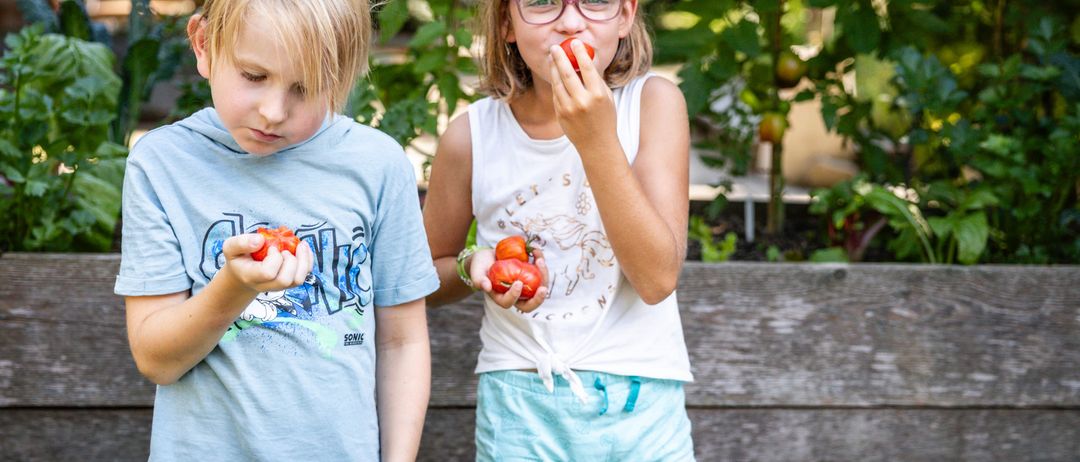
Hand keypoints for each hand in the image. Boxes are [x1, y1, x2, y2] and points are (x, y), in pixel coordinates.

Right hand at [219, 233, 313, 293]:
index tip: (272, 247)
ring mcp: (280, 285)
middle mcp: (267, 285)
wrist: (244, 274)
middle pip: (285, 280)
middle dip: (291, 261)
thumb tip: (260, 240)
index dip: (274, 259)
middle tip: (285, 250)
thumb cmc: (239, 259)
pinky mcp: (290, 281)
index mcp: (251, 276)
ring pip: (298, 280)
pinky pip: (305, 274)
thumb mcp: (231, 247)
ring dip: (304, 260)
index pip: (268, 273)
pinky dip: (308, 260)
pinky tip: (303, 248)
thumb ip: (241, 242)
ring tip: (300, 245)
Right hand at [469, 248, 549, 312]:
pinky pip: (539, 273)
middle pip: (528, 304)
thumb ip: (478, 279)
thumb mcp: (477, 271)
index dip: (514, 296)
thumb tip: (486, 287)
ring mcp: (524, 286)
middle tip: (543, 289)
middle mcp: (514, 295)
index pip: (508, 302)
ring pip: (538, 289)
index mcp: (500, 297)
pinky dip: (540, 262)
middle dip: (538, 299)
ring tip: (539, 260)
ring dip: (543, 276)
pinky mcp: (529, 275)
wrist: (487, 257)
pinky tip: (536, 251)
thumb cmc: (480, 266)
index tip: (518, 282)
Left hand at [548, 39, 617, 153]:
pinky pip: (556, 94)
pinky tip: (554, 74)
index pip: (587, 69)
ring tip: (552, 58)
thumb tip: (584, 60)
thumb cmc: (605, 117)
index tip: (575, 43)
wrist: (597, 144)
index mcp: (598, 95)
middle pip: (567, 73)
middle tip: (555, 48)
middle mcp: (583, 101)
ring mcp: (569, 108)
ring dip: (553, 68)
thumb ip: (596, 81)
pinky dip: (555, 82)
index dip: (580, 54)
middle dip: (560, 58)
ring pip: (558, 83)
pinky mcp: (561, 114)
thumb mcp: (607, 98)